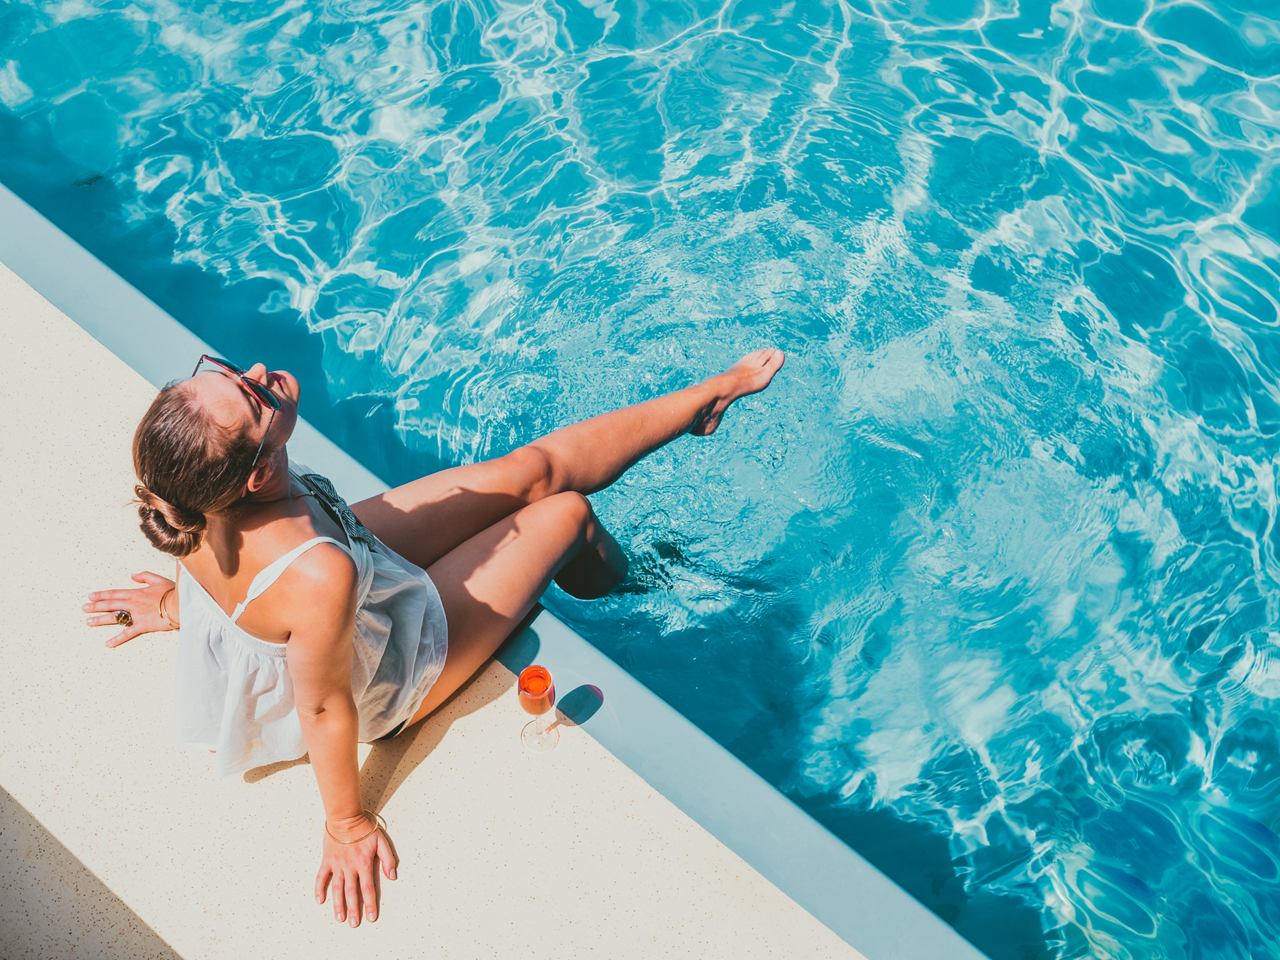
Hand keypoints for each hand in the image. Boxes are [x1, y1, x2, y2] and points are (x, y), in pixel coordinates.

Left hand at [83, 571, 175, 647]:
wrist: (181, 604)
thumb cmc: (172, 592)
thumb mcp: (159, 579)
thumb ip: (144, 576)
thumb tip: (132, 575)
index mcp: (136, 592)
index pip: (114, 593)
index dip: (101, 595)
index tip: (90, 596)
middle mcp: (132, 604)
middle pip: (110, 605)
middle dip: (96, 606)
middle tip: (84, 608)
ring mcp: (136, 615)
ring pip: (115, 618)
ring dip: (100, 620)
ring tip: (89, 622)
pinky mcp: (142, 626)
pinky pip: (127, 633)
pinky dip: (117, 639)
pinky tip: (107, 644)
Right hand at [316, 812, 397, 926]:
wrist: (346, 818)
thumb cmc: (365, 828)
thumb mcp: (382, 841)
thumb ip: (388, 859)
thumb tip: (392, 876)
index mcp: (364, 864)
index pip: (368, 889)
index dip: (370, 904)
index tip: (371, 917)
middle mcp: (350, 867)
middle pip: (352, 893)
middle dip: (354, 910)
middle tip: (354, 924)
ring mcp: (337, 865)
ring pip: (337, 889)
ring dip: (338, 904)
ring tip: (339, 919)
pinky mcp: (327, 861)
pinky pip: (321, 877)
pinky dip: (319, 889)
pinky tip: (319, 901)